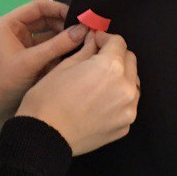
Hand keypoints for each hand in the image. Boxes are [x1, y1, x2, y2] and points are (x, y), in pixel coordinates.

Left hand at [0, 0, 89, 153]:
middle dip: (66, 26)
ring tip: (87, 43)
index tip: (82, 17)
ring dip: (65, 40)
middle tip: (89, 32)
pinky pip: (50, 52)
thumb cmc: (2, 83)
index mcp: (9, 24)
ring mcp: (25, 47)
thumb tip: (83, 29)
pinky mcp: (31, 62)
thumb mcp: (31, 62)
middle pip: (47, 20)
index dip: (60, 9)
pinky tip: (77, 57)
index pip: (39, 7)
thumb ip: (57, 45)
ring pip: (50, 37)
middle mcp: (17, 32)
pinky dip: (61, 54)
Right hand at [17, 31, 139, 155]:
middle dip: (115, 56)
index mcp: (110, 67)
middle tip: (97, 59)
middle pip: (130, 61)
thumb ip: (86, 50)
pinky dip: (118, 98)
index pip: (118, 43)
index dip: (105, 38)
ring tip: (99, 82)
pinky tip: (99, 102)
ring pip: (132, 83)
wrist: (44, 136)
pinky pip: (128, 104)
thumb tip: (94, 38)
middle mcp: (126, 87)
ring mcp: (128, 109)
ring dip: (120, 77)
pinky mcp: (125, 126)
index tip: (96, 40)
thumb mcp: (64, 66)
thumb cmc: (48, 99)